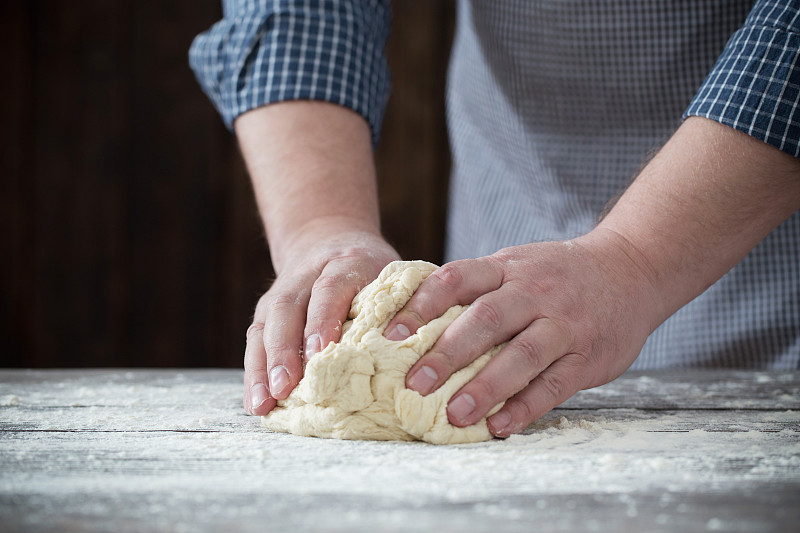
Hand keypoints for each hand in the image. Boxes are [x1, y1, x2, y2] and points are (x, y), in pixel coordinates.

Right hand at [244, 221, 398, 414]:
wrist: (330, 239)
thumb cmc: (373, 270)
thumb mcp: (392, 274)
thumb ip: (402, 306)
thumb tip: (420, 359)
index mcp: (345, 264)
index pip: (330, 289)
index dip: (323, 319)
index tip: (321, 352)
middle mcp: (305, 275)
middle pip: (288, 309)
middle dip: (284, 350)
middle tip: (286, 387)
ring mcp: (280, 292)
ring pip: (264, 326)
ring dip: (263, 367)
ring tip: (264, 404)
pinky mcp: (266, 311)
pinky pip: (254, 341)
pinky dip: (254, 372)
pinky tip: (257, 403)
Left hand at [383, 229, 661, 436]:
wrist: (631, 270)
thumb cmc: (557, 274)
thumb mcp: (516, 265)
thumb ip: (476, 288)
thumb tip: (415, 320)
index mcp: (507, 267)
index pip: (457, 279)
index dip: (421, 304)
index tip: (391, 334)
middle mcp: (534, 292)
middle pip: (486, 320)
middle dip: (448, 353)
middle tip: (414, 384)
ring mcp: (564, 324)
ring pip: (521, 356)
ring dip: (486, 387)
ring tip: (455, 415)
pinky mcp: (587, 356)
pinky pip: (553, 385)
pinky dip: (525, 408)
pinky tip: (498, 427)